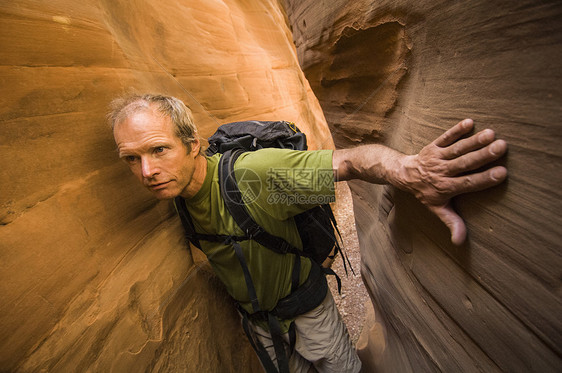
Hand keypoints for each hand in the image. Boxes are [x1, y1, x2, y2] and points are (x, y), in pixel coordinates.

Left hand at [401, 119, 506, 244]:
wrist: (404, 174)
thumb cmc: (425, 192)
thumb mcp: (437, 208)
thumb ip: (451, 222)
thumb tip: (460, 242)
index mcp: (446, 187)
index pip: (468, 183)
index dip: (484, 178)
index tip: (502, 173)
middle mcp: (442, 171)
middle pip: (464, 163)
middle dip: (483, 155)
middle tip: (501, 147)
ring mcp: (437, 157)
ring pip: (457, 149)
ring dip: (474, 141)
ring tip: (491, 134)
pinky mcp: (433, 145)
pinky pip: (445, 137)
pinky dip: (455, 130)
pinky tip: (469, 122)